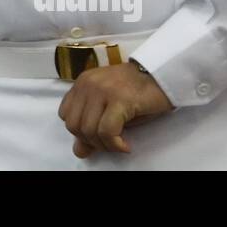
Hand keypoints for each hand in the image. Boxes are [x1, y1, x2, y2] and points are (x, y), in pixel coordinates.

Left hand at [57, 61, 173, 157]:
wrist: (161, 75)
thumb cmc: (137, 92)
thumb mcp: (109, 108)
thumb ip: (91, 127)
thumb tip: (79, 151)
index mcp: (82, 83)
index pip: (65, 115)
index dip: (80, 131)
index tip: (99, 136)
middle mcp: (88, 84)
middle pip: (74, 126)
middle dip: (92, 141)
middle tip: (111, 143)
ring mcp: (102, 90)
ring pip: (89, 130)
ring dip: (105, 145)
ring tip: (120, 144)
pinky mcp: (119, 99)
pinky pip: (107, 131)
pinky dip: (115, 144)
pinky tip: (125, 145)